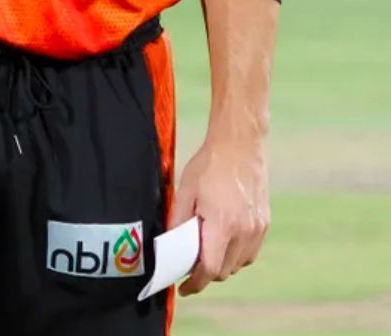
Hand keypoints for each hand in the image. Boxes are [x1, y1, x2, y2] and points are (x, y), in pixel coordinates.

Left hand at [170, 133, 269, 295]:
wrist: (240, 146)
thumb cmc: (208, 166)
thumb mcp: (184, 192)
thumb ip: (178, 222)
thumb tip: (171, 247)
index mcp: (222, 224)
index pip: (209, 268)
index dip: (195, 283)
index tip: (183, 288)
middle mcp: (244, 231)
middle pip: (223, 271)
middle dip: (204, 274)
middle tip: (188, 266)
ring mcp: (257, 229)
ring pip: (238, 265)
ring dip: (220, 265)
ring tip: (203, 252)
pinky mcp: (264, 224)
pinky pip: (249, 253)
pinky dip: (235, 255)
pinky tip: (221, 242)